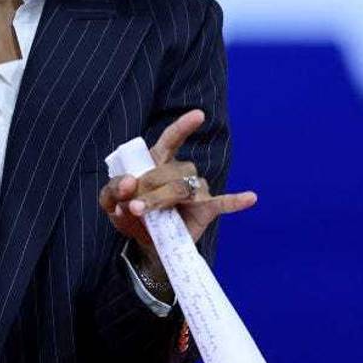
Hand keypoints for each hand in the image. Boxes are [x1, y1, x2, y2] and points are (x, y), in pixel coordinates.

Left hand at [98, 109, 256, 253]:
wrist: (144, 246)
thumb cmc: (131, 217)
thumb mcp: (110, 203)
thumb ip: (112, 191)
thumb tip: (128, 184)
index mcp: (159, 161)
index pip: (172, 139)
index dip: (184, 127)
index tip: (199, 115)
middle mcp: (180, 172)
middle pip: (169, 171)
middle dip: (147, 188)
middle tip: (131, 207)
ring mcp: (195, 190)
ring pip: (183, 187)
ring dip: (160, 199)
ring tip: (143, 213)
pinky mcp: (205, 210)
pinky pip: (223, 203)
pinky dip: (236, 201)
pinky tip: (251, 197)